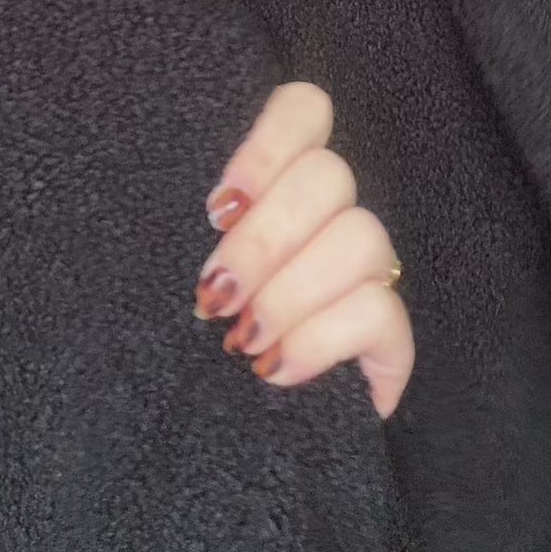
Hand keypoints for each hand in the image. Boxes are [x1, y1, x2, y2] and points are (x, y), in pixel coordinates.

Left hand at [194, 82, 413, 416]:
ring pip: (362, 237)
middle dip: (263, 240)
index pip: (305, 110)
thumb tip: (206, 210)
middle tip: (215, 294)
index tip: (218, 208)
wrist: (195, 442)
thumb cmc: (174, 337)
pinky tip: (278, 369)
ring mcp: (365, 274)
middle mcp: (327, 217)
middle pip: (331, 175)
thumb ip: (188, 225)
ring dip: (291, 292)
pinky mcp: (387, 339)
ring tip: (243, 340)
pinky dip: (322, 340)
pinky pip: (381, 313)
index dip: (270, 144)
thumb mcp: (163, 268)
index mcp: (275, 184)